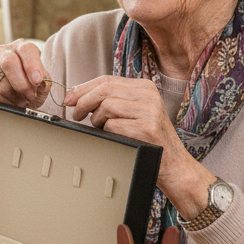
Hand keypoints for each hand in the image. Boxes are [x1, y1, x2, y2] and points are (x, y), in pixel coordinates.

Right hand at [0, 39, 51, 108]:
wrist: (16, 87)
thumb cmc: (31, 83)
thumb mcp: (42, 81)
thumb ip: (45, 81)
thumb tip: (42, 84)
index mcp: (21, 47)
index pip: (26, 50)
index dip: (32, 66)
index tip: (38, 81)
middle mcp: (4, 52)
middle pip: (9, 63)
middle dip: (22, 84)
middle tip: (31, 95)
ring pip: (2, 84)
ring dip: (16, 98)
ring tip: (23, 100)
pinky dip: (6, 103)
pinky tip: (13, 102)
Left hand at [64, 75, 207, 207]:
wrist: (174, 164)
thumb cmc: (149, 139)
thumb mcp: (134, 112)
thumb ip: (113, 100)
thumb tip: (78, 97)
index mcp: (144, 87)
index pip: (106, 80)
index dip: (83, 88)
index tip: (70, 99)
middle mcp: (148, 95)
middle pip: (103, 89)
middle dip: (83, 101)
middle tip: (75, 115)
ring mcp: (149, 110)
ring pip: (106, 106)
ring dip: (97, 120)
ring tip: (103, 129)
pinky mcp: (146, 127)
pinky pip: (112, 125)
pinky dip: (107, 132)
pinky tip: (117, 137)